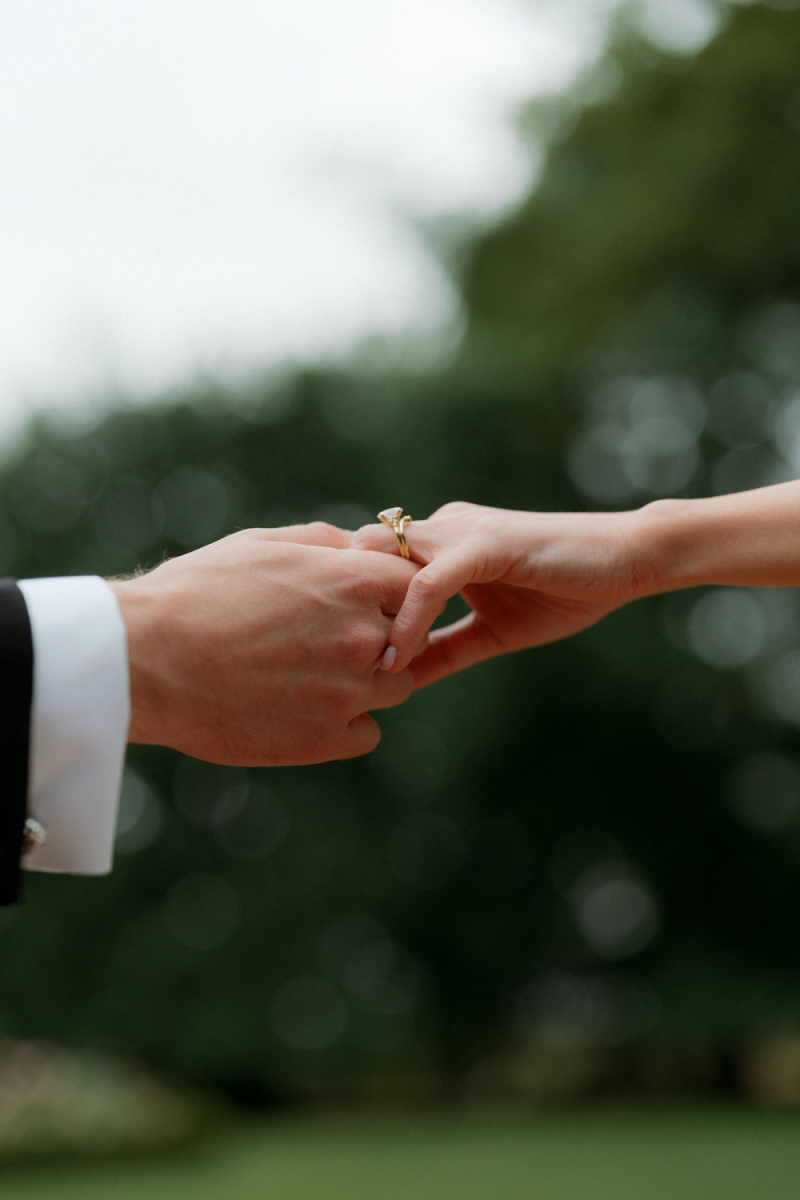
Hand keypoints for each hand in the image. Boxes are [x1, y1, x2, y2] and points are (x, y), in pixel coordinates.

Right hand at [109, 527, 417, 765]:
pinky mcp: (324, 739)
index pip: (415, 585)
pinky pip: (367, 732)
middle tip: (331, 637)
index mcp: (352, 581)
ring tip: (312, 672)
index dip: (393, 591)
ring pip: (395, 687)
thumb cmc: (196, 591)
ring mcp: (347, 692)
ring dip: (369, 679)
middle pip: (411, 638)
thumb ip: (325, 544)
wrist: (144, 659)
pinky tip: (305, 707)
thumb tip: (362, 546)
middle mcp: (361, 636)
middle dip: (384, 634)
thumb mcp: (262, 544)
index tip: (367, 599)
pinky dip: (347, 723)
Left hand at [352, 502, 647, 686]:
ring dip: (362, 613)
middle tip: (319, 658)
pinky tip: (395, 658)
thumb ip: (444, 650)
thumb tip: (401, 679)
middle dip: (333, 598)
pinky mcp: (486, 545)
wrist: (628, 562)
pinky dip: (407, 620)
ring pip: (385, 562)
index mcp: (439, 542)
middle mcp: (441, 528)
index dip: (341, 599)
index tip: (323, 652)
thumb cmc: (565, 590)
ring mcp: (462, 532)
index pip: (369, 559)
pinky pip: (429, 582)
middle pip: (359, 552)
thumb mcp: (491, 633)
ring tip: (349, 666)